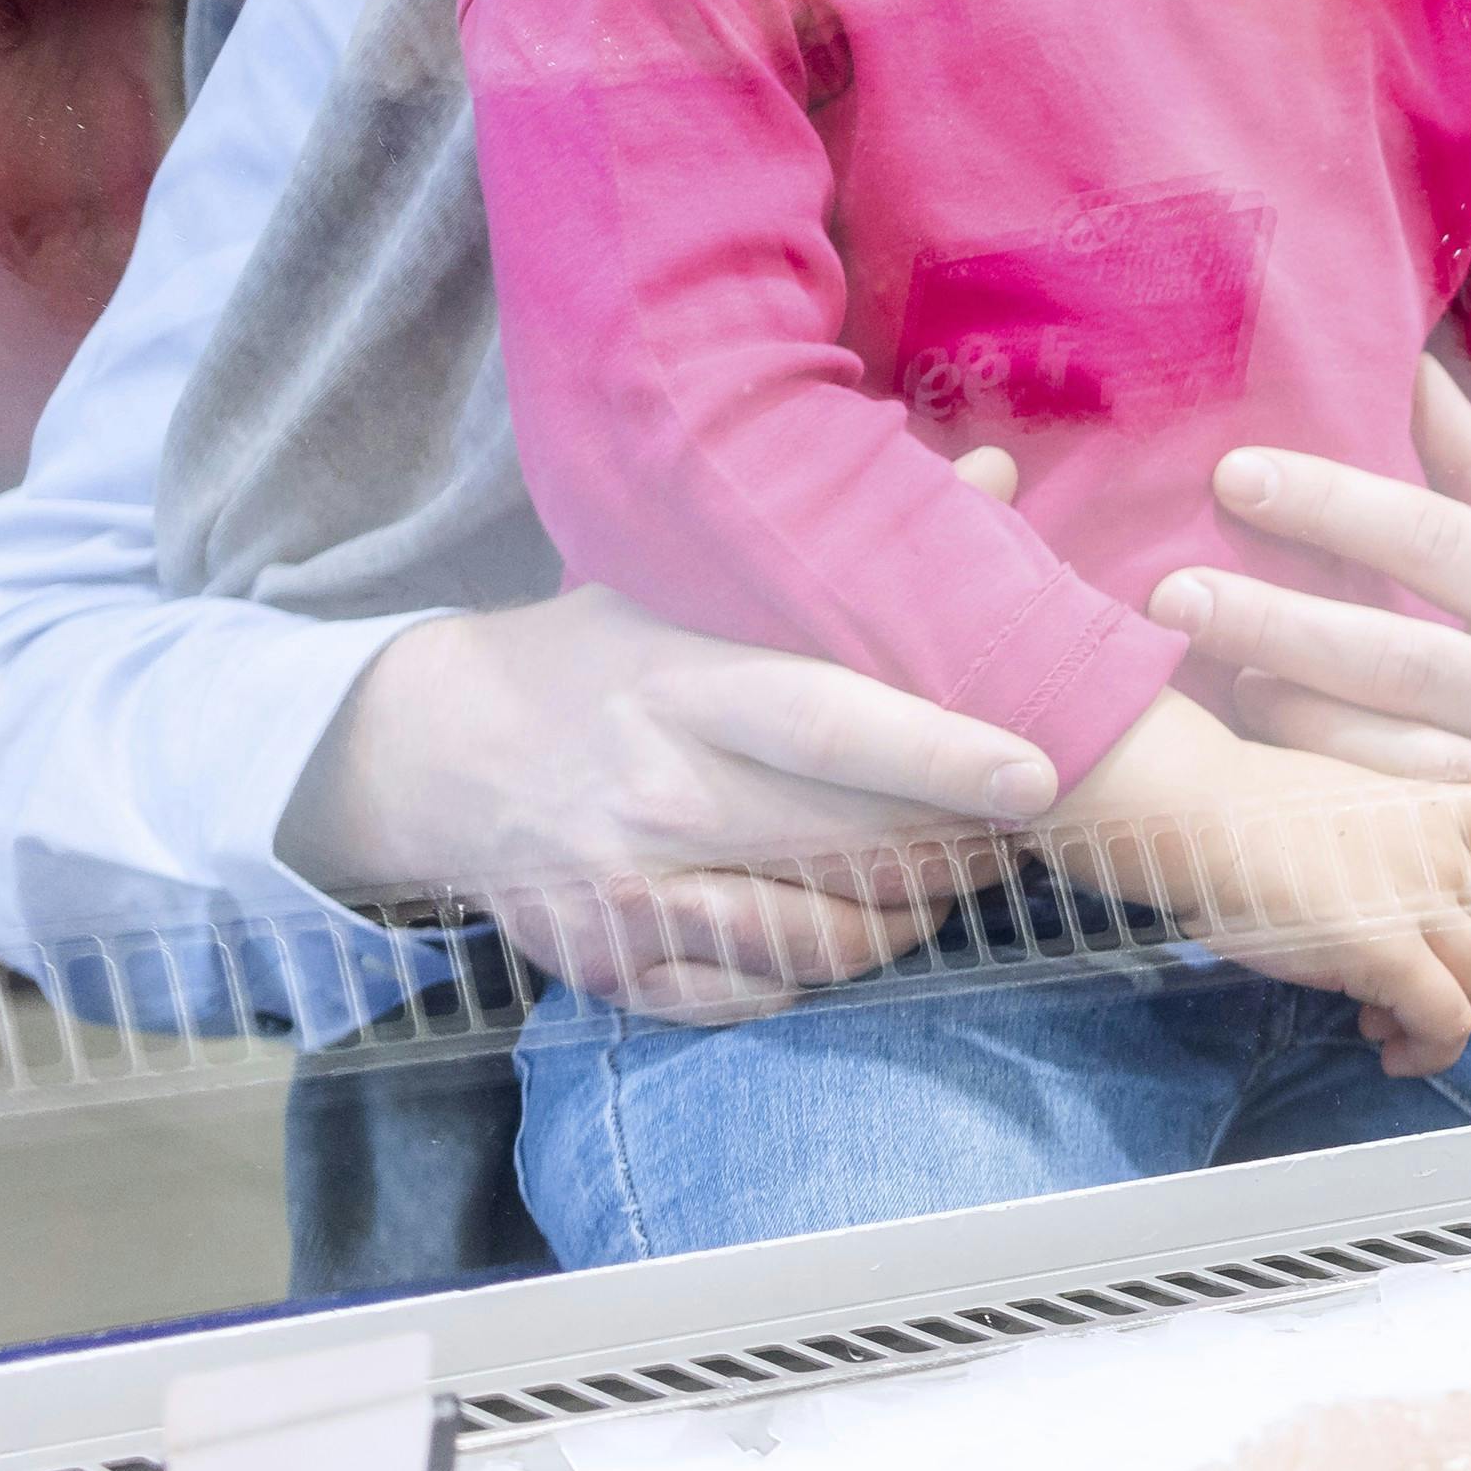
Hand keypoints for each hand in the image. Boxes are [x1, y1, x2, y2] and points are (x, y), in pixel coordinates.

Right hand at [282, 577, 1056, 1025]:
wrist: (432, 752)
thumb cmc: (604, 658)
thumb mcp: (697, 583)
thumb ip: (853, 553)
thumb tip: (1000, 474)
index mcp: (688, 688)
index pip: (832, 728)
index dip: (942, 759)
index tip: (1038, 776)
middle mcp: (659, 796)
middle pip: (852, 847)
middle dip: (960, 851)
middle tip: (1014, 831)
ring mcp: (631, 895)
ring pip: (821, 940)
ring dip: (911, 922)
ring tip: (953, 884)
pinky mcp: (616, 967)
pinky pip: (761, 997)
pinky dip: (826, 974)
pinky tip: (857, 929)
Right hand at [1038, 692, 1470, 1074]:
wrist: (1200, 811)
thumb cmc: (1243, 810)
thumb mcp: (1345, 806)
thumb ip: (1393, 850)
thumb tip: (1398, 913)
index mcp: (1435, 805)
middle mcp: (1445, 852)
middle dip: (1469, 973)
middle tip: (1406, 990)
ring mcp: (1424, 903)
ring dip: (1450, 1017)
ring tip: (1387, 1024)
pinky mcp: (1391, 954)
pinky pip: (1449, 1021)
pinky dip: (1432, 1049)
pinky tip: (1390, 1051)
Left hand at [1156, 364, 1470, 910]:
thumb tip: (1410, 370)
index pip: (1440, 531)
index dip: (1334, 502)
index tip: (1236, 474)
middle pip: (1404, 644)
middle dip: (1281, 617)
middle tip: (1174, 594)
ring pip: (1407, 743)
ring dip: (1301, 712)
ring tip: (1215, 676)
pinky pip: (1429, 816)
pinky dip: (1351, 789)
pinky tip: (1282, 761)